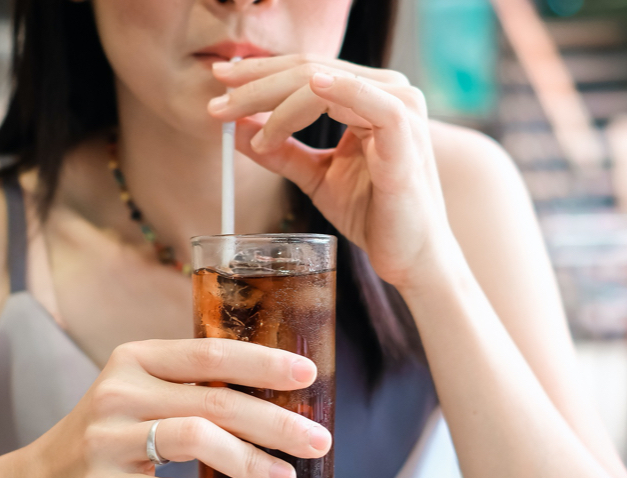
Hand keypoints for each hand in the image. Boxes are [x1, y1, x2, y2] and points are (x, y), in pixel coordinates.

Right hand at [27, 338, 331, 477]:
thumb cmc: (115, 436)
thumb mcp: (143, 394)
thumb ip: (194, 387)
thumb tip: (280, 395)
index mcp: (137, 359)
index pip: (210, 352)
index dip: (262, 363)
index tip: (308, 374)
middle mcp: (119, 392)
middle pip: (214, 400)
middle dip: (274, 421)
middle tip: (318, 441)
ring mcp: (107, 440)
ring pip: (194, 440)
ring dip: (250, 461)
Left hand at [209, 55, 450, 288]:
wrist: (410, 256)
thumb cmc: (372, 213)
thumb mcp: (315, 176)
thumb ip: (280, 149)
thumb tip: (235, 128)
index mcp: (370, 96)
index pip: (307, 71)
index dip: (260, 73)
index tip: (219, 83)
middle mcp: (389, 93)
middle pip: (310, 71)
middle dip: (256, 84)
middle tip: (216, 103)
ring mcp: (400, 110)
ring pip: (325, 83)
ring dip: (274, 98)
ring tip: (238, 120)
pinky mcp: (406, 137)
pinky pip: (371, 104)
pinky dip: (338, 92)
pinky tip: (309, 89)